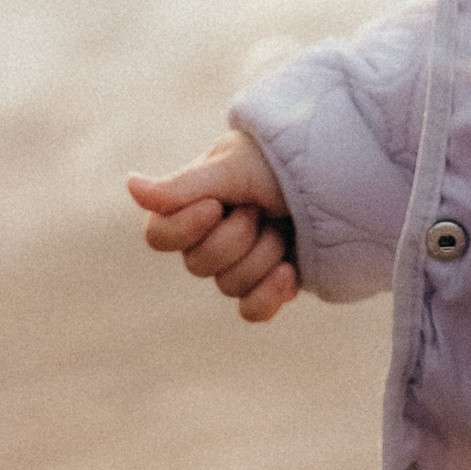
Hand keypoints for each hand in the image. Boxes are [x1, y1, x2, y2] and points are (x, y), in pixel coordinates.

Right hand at [126, 132, 299, 322]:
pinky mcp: (269, 283)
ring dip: (263, 254)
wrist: (340, 172)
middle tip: (261, 208)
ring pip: (229, 286)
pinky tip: (290, 272)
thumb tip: (130, 185)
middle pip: (198, 265)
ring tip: (284, 225)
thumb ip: (184, 186)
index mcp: (194, 204)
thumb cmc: (282, 158)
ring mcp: (241, 262)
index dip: (185, 228)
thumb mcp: (233, 166)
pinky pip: (251, 311)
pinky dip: (269, 294)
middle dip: (237, 236)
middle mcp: (211, 236)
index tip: (215, 205)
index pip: (159, 236)